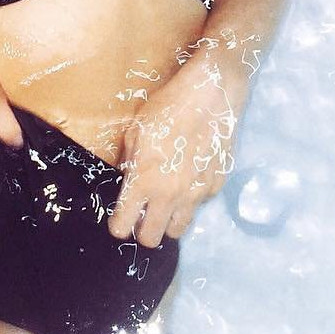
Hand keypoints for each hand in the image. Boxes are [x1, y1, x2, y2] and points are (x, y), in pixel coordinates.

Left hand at [107, 62, 242, 246]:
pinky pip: (199, 204)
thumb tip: (127, 178)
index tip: (120, 218)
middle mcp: (169, 195)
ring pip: (178, 230)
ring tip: (167, 201)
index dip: (119, 225)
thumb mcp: (136, 129)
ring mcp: (196, 194)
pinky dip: (191, 198)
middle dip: (143, 231)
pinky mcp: (216, 186)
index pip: (124, 226)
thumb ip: (129, 161)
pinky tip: (190, 175)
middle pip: (152, 238)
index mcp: (143, 181)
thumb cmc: (168, 107)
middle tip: (143, 214)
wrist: (211, 95)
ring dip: (168, 220)